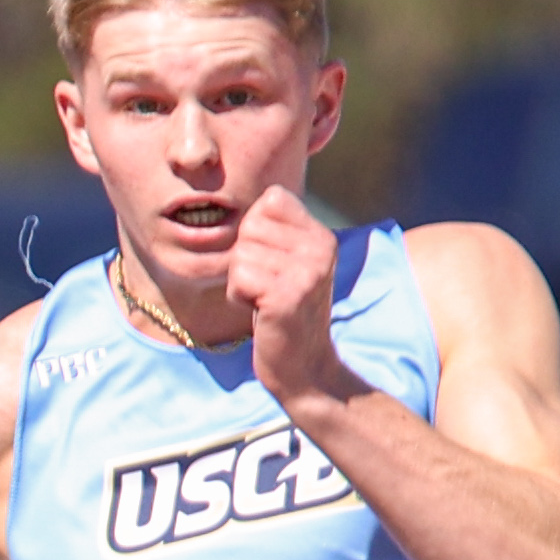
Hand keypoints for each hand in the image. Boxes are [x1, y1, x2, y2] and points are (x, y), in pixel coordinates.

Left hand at [227, 188, 353, 407]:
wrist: (303, 365)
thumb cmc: (282, 311)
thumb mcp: (288, 263)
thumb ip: (277, 230)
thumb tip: (263, 193)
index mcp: (320, 235)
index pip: (271, 199)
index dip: (254, 231)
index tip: (269, 262)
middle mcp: (320, 247)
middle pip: (249, 226)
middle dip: (244, 259)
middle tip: (266, 286)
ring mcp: (308, 271)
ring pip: (240, 254)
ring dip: (241, 281)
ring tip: (264, 300)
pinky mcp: (289, 295)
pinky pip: (239, 278)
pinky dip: (239, 297)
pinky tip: (260, 311)